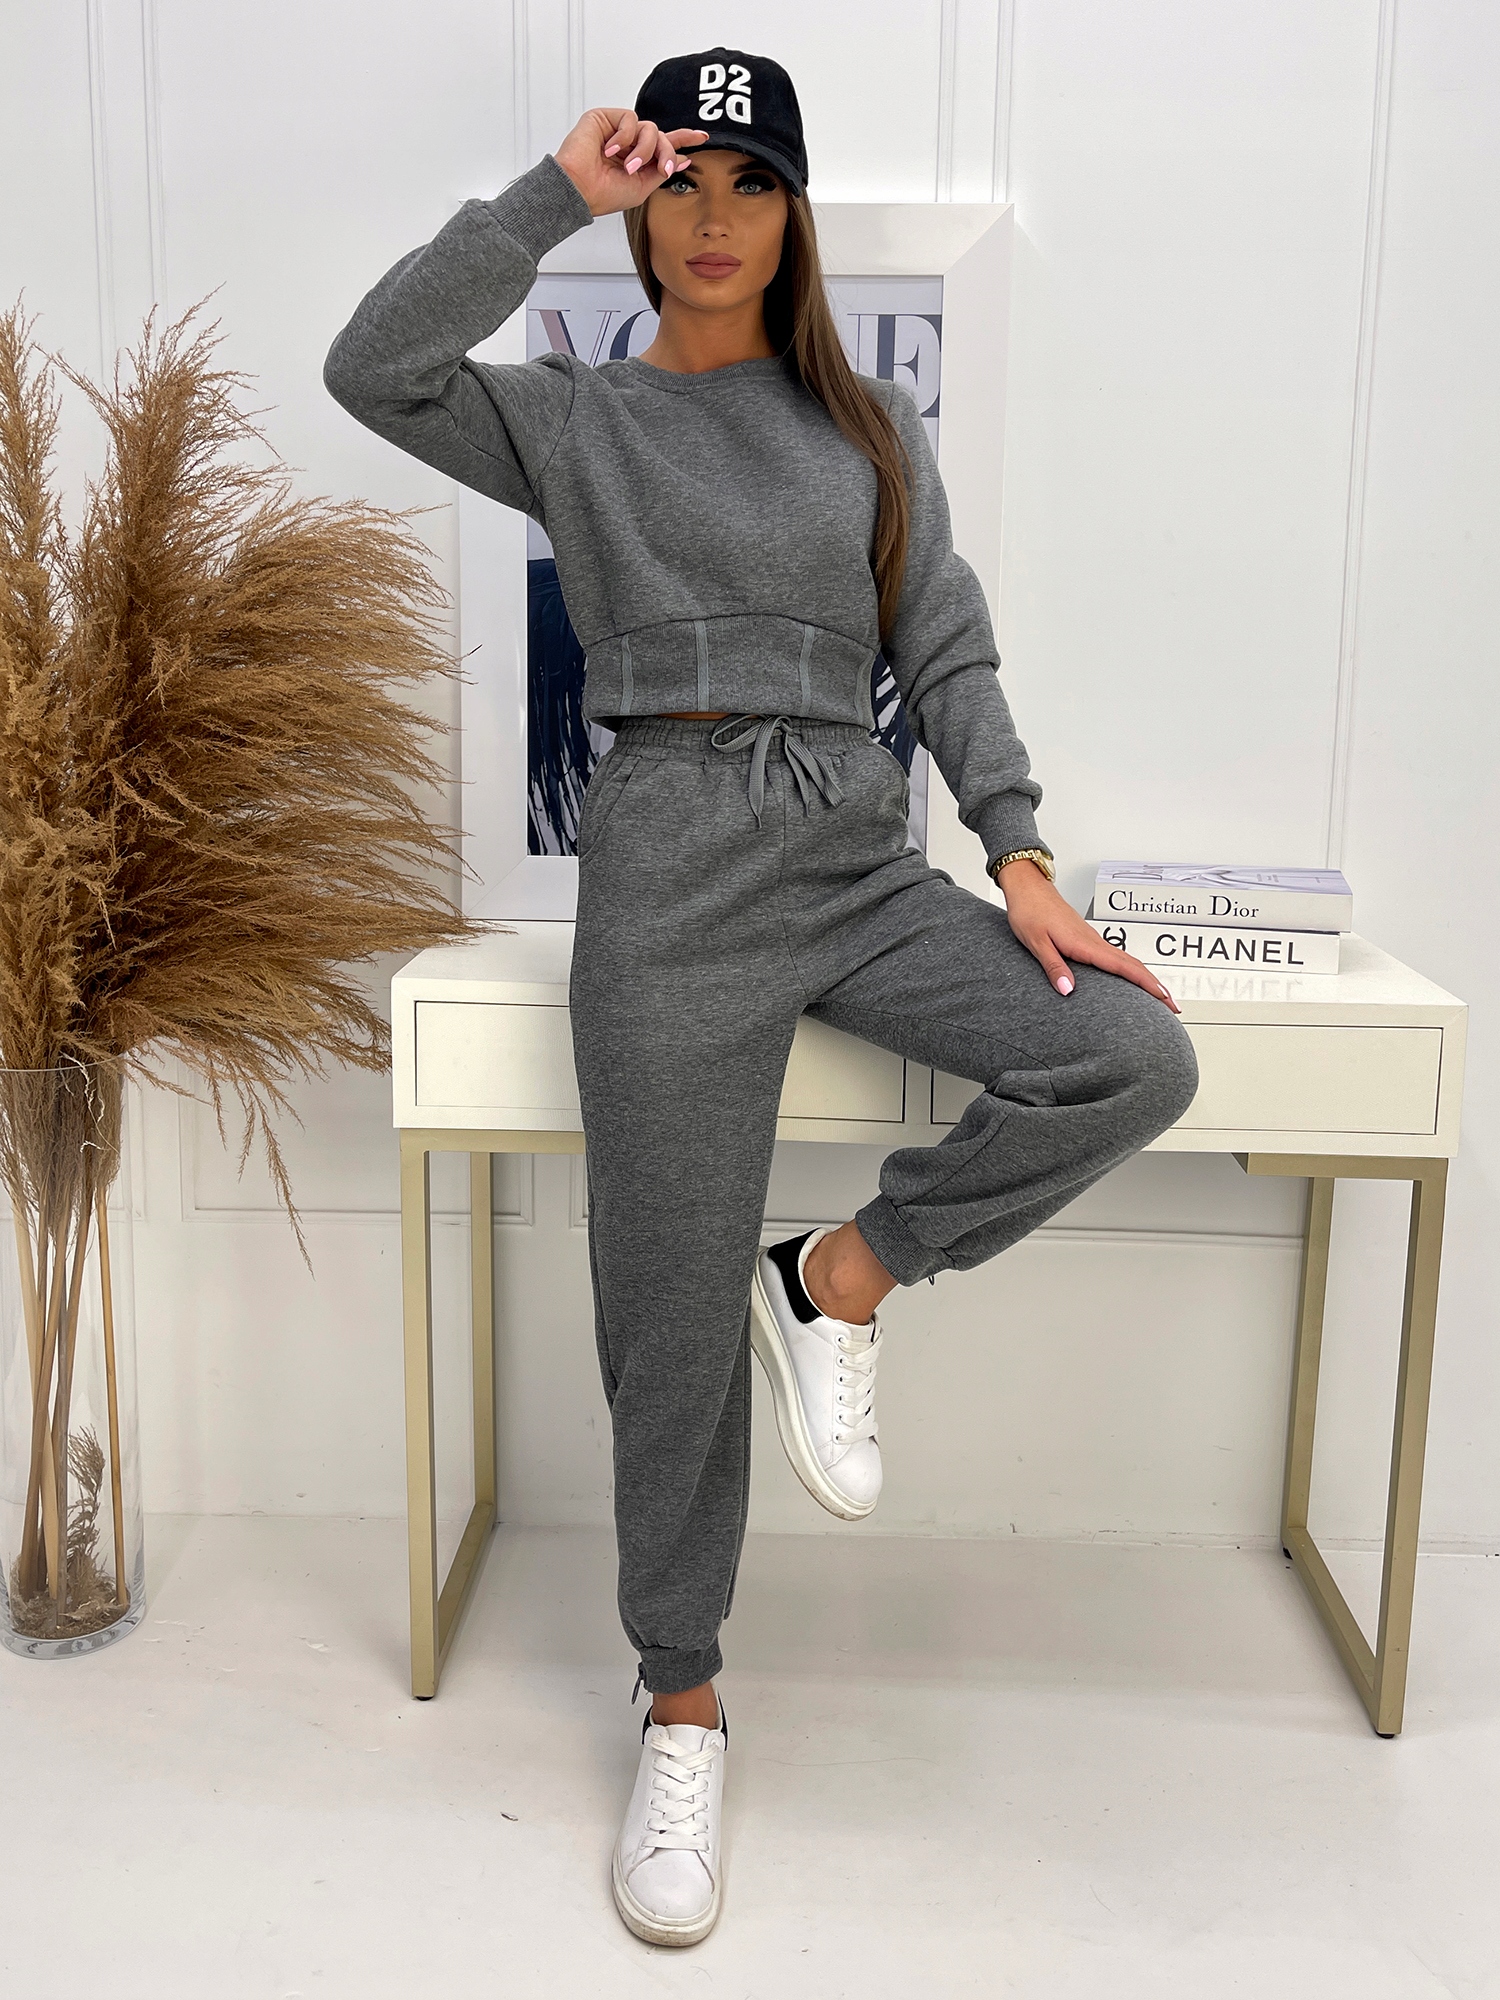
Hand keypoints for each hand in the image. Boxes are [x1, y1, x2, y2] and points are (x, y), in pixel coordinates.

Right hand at [554, 108, 709, 216]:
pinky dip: (625, 137)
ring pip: (649, 128)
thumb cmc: (604, 194)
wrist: (580, 189)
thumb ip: (662, 169)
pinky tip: (610, 150)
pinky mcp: (605, 118)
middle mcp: (629, 143)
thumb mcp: (643, 187)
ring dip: (645, 149)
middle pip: (661, 136)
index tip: (703, 137)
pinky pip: (630, 118)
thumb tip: (682, 158)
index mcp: (637, 159)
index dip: (683, 139)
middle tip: (662, 169)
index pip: (663, 144)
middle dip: (666, 152)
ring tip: (629, 166)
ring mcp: (617, 130)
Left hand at [996, 860, 1181, 1012]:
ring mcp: (1093, 940)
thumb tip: (1068, 991)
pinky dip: (1130, 970)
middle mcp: (1094, 941)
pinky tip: (1131, 979)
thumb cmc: (1030, 911)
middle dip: (1156, 986)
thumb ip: (1053, 967)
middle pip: (1134, 965)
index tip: (1164, 999)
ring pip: (1127, 961)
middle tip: (1173, 1006)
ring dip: (1146, 979)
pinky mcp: (1087, 939)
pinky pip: (1116, 957)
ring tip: (1160, 997)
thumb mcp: (1036, 943)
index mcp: (1084, 944)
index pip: (1123, 967)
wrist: (1028, 888)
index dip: (1146, 984)